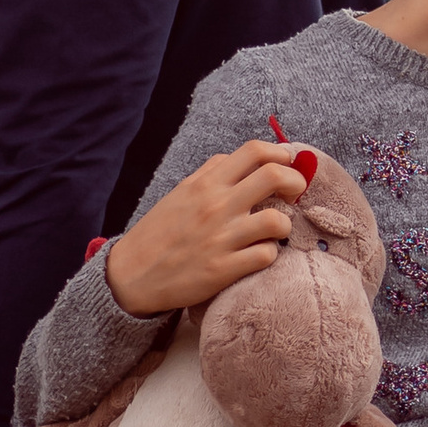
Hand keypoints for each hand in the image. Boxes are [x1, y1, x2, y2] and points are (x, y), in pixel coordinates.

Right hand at [104, 141, 309, 319]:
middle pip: (275, 176)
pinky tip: (259, 253)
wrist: (130, 276)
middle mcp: (216, 206)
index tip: (287, 165)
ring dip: (284, 225)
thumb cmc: (159, 233)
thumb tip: (246, 158)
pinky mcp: (223, 269)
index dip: (280, 154)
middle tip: (294, 194)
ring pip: (278, 220)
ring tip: (274, 231)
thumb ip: (212, 173)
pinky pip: (266, 255)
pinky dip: (269, 254)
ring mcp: (221, 238)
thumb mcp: (181, 192)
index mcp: (205, 184)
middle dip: (296, 182)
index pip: (254, 151)